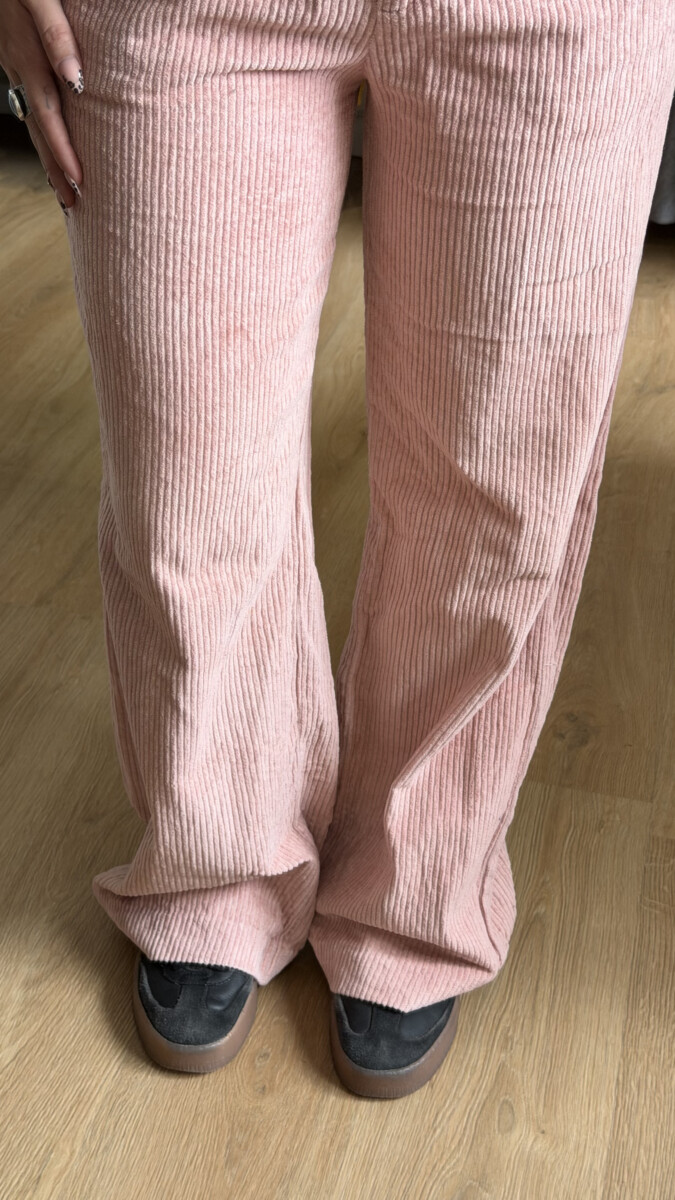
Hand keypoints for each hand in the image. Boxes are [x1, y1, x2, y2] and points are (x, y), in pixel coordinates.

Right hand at [0, 0, 83, 209]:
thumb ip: (56, 32)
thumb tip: (76, 79)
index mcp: (26, 54)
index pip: (49, 113)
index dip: (62, 149)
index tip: (79, 179)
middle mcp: (17, 65)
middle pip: (39, 127)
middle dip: (56, 168)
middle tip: (74, 204)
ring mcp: (12, 63)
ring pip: (32, 119)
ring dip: (48, 157)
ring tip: (65, 190)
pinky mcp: (14, 56)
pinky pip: (30, 103)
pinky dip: (42, 132)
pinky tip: (53, 146)